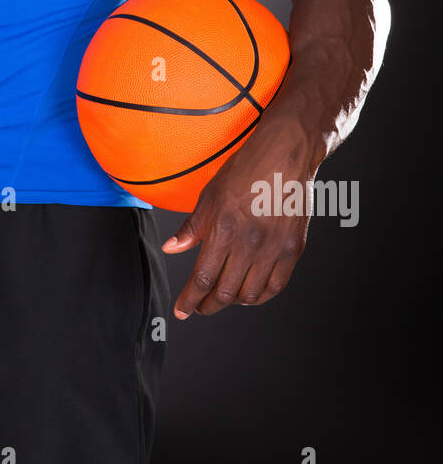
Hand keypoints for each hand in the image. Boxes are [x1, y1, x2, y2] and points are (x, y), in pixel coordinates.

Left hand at [161, 150, 310, 318]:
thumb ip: (191, 227)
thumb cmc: (246, 169)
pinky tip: (249, 293)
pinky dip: (260, 296)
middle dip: (207, 305)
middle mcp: (250, 243)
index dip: (190, 299)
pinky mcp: (293, 249)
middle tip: (200, 307)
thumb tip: (171, 249)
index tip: (182, 309)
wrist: (285, 153)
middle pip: (225, 292)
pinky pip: (276, 286)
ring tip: (222, 298)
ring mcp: (274, 248)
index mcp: (224, 229)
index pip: (202, 279)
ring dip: (232, 302)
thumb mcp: (210, 195)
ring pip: (250, 294)